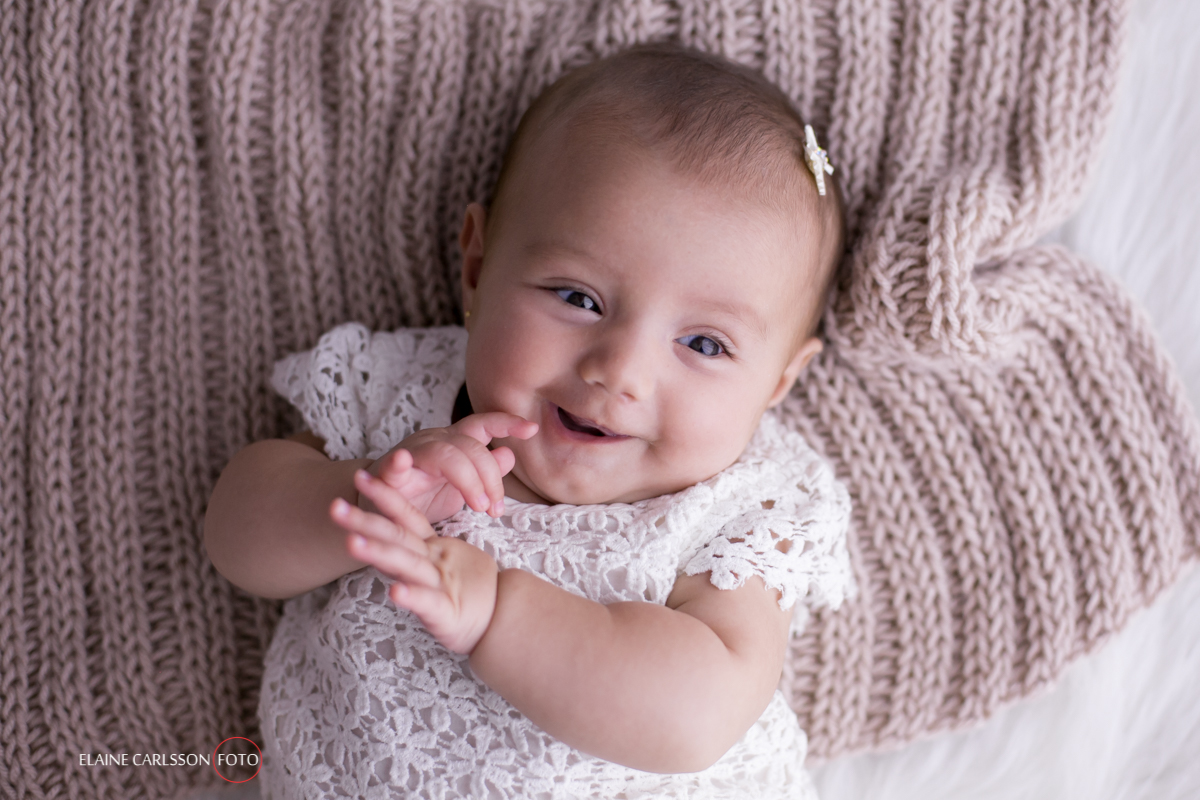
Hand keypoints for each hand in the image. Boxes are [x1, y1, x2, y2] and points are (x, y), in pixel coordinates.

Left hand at [333, 469, 498, 653]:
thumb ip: (419, 547)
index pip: (406, 516)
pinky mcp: (446, 614)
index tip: (359, 476)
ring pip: (407, 565)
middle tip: (334, 507)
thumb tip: (395, 526)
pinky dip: (412, 597)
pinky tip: (394, 592)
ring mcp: (439, 586)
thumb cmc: (466, 591)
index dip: (384, 495)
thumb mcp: (441, 566)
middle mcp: (432, 561)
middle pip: (397, 537)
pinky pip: (427, 604)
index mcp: (431, 548)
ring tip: (351, 542)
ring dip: (380, 553)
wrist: (502, 618)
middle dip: (366, 522)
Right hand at [362, 412, 537, 523]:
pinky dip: (398, 463)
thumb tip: (510, 453)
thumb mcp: (461, 486)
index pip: (482, 425)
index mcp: (453, 443)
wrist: (379, 509)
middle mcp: (433, 442)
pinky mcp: (386, 474)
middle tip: (496, 509)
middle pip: (470, 446)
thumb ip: (485, 471)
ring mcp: (410, 455)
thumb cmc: (422, 496)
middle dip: (490, 477)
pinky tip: (403, 463)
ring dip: (467, 480)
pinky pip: (393, 465)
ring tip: (478, 506)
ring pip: (444, 454)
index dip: (506, 422)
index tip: (530, 429)